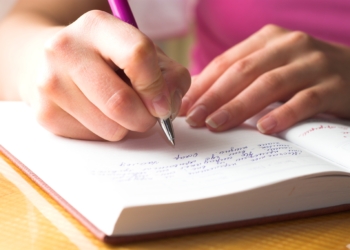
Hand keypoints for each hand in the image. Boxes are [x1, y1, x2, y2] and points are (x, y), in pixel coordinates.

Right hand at [23, 10, 189, 140]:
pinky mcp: (45, 113)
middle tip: (147, 115)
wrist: (55, 62)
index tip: (163, 103)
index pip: (137, 57)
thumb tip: (166, 108)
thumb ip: (169, 77)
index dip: (157, 87)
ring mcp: (50, 83)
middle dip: (145, 118)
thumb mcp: (146, 55)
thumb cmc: (110, 59)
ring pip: (110, 128)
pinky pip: (93, 139)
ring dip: (126, 127)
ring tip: (119, 110)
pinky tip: (99, 113)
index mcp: (97, 27)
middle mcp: (66, 50)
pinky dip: (105, 132)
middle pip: (120, 102)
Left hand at [179, 24, 349, 133]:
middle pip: (243, 72)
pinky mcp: (334, 85)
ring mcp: (313, 63)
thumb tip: (199, 96)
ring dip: (239, 106)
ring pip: (269, 84)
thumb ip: (241, 77)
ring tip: (217, 124)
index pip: (227, 61)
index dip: (203, 84)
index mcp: (268, 39)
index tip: (183, 106)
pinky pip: (305, 100)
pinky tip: (264, 128)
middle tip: (194, 119)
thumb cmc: (303, 74)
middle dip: (214, 97)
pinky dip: (283, 114)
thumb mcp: (271, 66)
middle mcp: (289, 46)